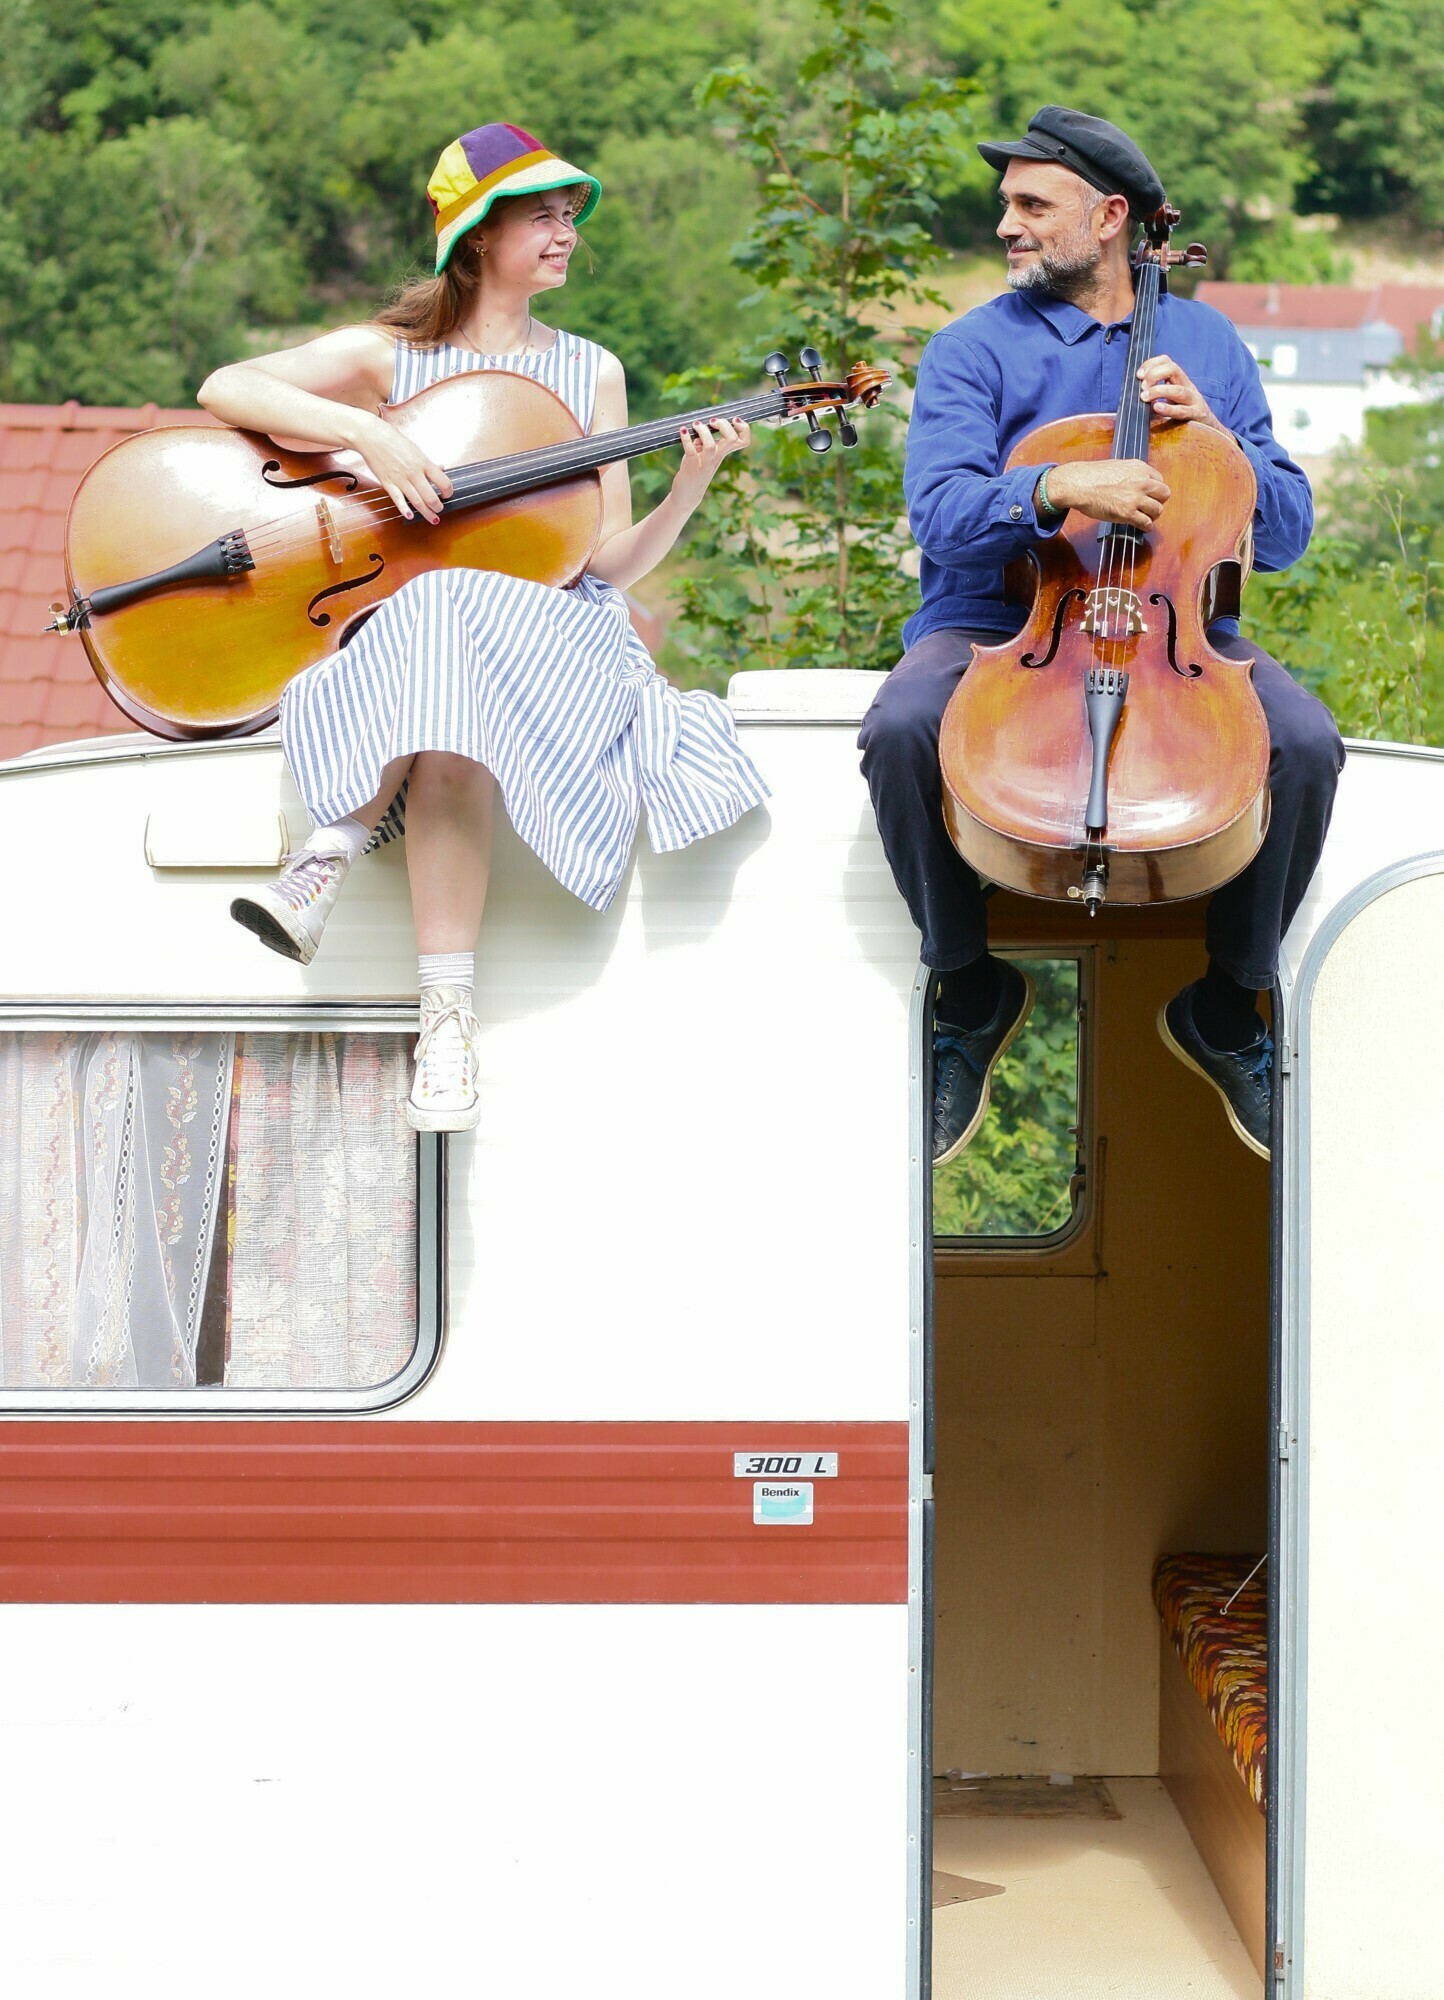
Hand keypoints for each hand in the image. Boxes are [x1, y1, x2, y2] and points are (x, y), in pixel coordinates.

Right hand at [348, 412, 452, 523]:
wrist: (372, 437)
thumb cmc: (393, 441)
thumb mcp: (415, 449)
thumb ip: (428, 463)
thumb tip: (441, 468)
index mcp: (423, 463)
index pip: (443, 481)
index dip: (448, 491)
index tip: (448, 494)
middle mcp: (414, 473)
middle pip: (431, 496)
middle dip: (438, 507)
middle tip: (440, 509)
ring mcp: (401, 480)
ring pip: (417, 502)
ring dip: (427, 513)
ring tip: (433, 518)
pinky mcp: (388, 484)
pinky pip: (398, 500)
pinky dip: (405, 509)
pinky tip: (410, 516)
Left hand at [672, 418, 749, 507]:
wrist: (688, 493)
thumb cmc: (696, 469)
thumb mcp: (705, 453)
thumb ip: (704, 440)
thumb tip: (700, 426)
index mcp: (723, 452)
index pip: (744, 440)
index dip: (744, 428)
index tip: (734, 420)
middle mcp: (717, 457)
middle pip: (732, 439)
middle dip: (723, 424)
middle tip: (711, 422)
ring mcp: (705, 462)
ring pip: (711, 445)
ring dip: (703, 431)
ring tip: (695, 425)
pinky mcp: (692, 466)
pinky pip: (690, 450)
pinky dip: (686, 439)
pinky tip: (682, 431)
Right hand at [1043, 457, 1170, 528]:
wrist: (1080, 484)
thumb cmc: (1093, 475)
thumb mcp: (1118, 466)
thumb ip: (1132, 474)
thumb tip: (1137, 482)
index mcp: (1140, 468)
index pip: (1160, 481)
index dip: (1155, 491)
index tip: (1149, 496)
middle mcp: (1142, 482)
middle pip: (1164, 495)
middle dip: (1158, 502)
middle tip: (1150, 508)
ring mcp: (1135, 498)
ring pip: (1158, 510)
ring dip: (1152, 516)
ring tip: (1145, 518)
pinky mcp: (1127, 513)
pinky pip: (1146, 523)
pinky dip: (1146, 527)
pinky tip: (1142, 527)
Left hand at [1137, 354, 1219, 428]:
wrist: (1209, 429)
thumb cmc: (1184, 413)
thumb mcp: (1170, 399)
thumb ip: (1155, 395)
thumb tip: (1133, 395)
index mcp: (1180, 380)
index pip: (1167, 362)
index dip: (1152, 364)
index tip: (1139, 375)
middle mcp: (1188, 386)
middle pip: (1173, 369)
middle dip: (1155, 375)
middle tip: (1142, 387)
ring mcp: (1193, 400)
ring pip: (1178, 390)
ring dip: (1159, 391)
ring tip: (1144, 397)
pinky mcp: (1195, 415)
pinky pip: (1182, 411)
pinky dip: (1168, 409)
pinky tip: (1157, 407)